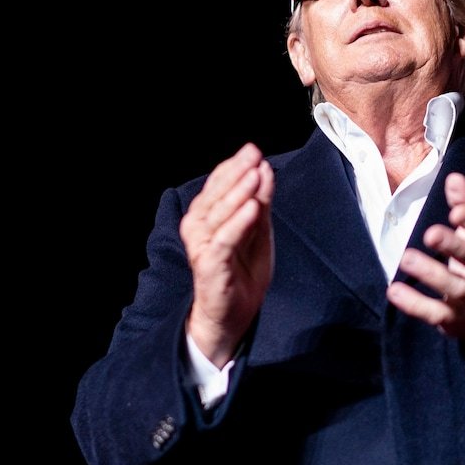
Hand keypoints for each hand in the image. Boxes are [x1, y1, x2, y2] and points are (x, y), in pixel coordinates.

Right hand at [182, 142, 274, 366]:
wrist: (234, 314)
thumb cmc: (242, 270)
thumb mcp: (258, 230)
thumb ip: (261, 201)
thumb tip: (265, 169)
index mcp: (207, 215)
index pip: (218, 183)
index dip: (234, 165)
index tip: (252, 150)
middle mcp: (198, 227)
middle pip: (217, 194)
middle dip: (237, 172)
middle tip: (254, 155)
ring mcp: (202, 245)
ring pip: (219, 214)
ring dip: (238, 193)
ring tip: (255, 175)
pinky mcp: (210, 264)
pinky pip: (224, 240)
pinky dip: (238, 223)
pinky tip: (252, 208)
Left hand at [386, 172, 464, 359]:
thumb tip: (454, 178)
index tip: (456, 211)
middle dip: (455, 247)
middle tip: (430, 234)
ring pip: (458, 288)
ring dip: (432, 274)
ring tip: (407, 258)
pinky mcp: (456, 320)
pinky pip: (437, 313)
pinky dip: (416, 304)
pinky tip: (395, 291)